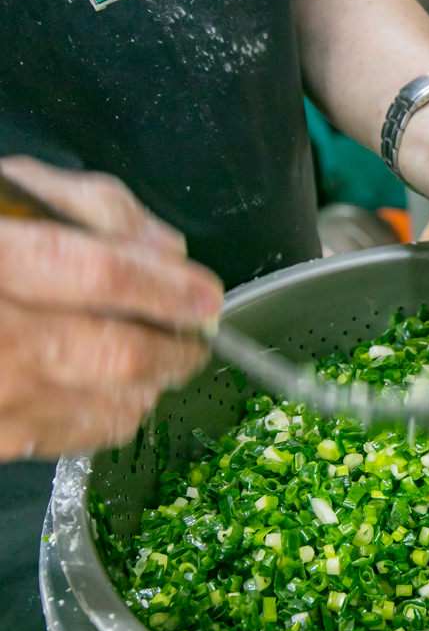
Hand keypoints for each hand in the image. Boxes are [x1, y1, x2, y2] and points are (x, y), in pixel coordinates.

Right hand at [0, 157, 223, 459]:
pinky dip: (116, 411)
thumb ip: (96, 210)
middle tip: (198, 335)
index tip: (206, 296)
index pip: (103, 276)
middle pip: (120, 353)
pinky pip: (83, 436)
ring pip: (114, 402)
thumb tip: (168, 250)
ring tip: (156, 356)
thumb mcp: (13, 195)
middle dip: (178, 346)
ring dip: (153, 380)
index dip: (169, 288)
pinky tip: (114, 386)